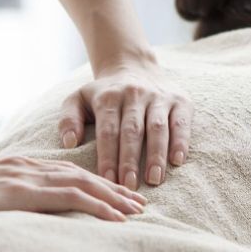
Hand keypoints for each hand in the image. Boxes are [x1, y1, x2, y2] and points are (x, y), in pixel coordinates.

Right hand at [0, 156, 147, 221]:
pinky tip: (115, 218)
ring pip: (82, 184)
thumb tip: (14, 211)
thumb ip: (1, 196)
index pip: (67, 173)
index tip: (117, 196)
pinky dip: (97, 206)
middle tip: (139, 203)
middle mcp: (28, 168)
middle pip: (82, 176)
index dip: (95, 184)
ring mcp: (26, 178)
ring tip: (136, 211)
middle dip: (113, 189)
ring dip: (113, 198)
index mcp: (19, 167)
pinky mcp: (22, 193)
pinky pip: (69, 198)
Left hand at [58, 61, 192, 189]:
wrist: (134, 65)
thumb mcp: (78, 99)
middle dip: (130, 160)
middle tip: (129, 186)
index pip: (108, 131)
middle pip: (132, 131)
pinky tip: (177, 161)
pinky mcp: (180, 100)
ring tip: (154, 179)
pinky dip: (181, 141)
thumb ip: (69, 119)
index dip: (108, 157)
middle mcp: (134, 95)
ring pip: (157, 128)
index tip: (107, 181)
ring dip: (156, 155)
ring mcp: (158, 97)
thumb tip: (69, 143)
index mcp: (108, 97)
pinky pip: (181, 122)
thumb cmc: (103, 94)